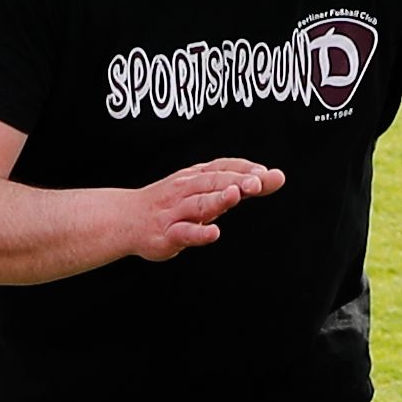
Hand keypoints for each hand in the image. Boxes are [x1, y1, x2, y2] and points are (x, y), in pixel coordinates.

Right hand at [109, 157, 276, 263]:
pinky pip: (184, 232)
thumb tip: (274, 177)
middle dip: (236, 180)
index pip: (223, 167)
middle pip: (213, 182)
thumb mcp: (204, 191)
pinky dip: (199, 233)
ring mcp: (175, 211)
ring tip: (236, 195)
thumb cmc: (172, 205)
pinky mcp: (166, 234)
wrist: (126, 220)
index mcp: (196, 177)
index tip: (267, 173)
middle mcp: (186, 189)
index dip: (244, 168)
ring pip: (198, 203)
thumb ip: (236, 186)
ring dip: (217, 199)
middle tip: (259, 181)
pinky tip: (214, 233)